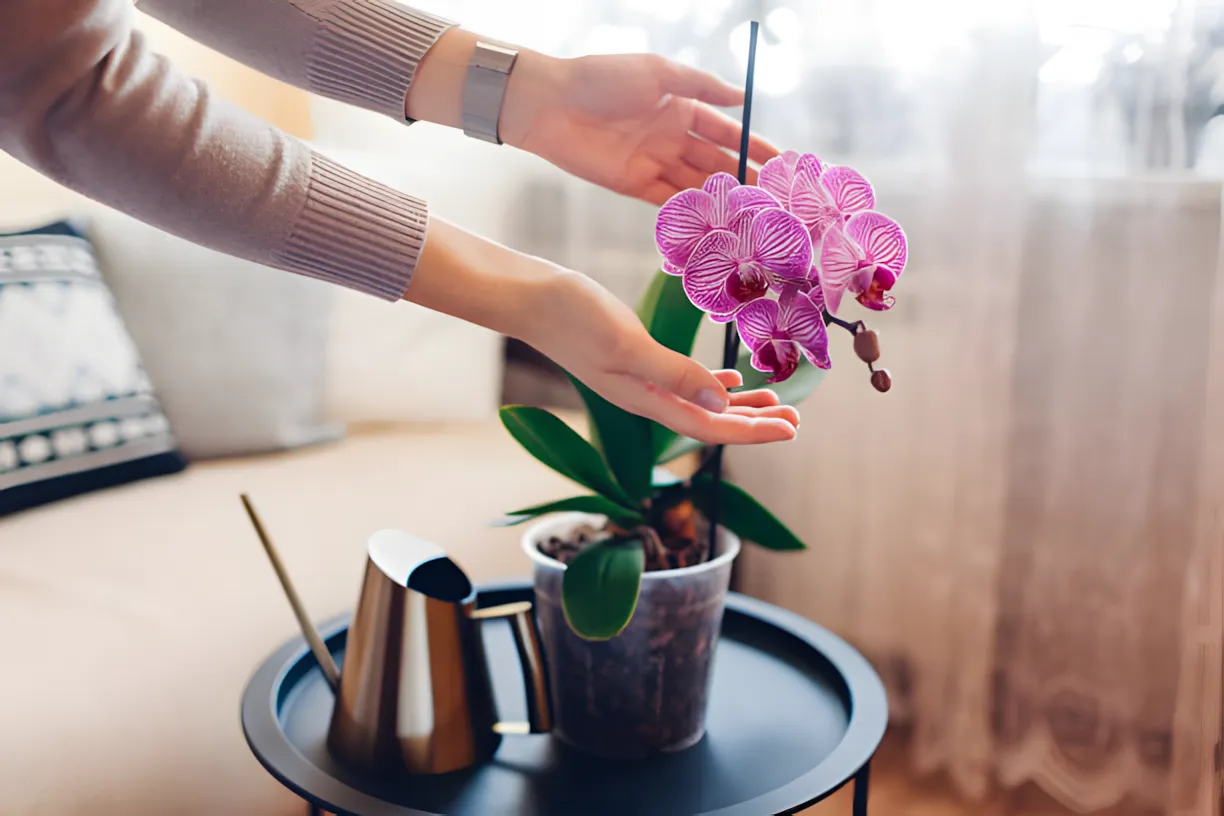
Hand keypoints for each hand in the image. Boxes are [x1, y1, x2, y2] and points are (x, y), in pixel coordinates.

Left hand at [501, 53, 779, 204]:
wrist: (551, 104)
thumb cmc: (603, 78)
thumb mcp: (659, 73)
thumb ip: (702, 87)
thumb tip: (743, 96)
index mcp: (681, 107)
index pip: (727, 132)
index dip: (754, 147)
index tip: (782, 164)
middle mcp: (671, 137)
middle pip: (716, 163)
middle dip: (746, 180)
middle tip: (776, 201)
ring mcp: (654, 162)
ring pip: (697, 185)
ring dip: (723, 200)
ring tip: (753, 218)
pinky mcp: (634, 184)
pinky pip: (668, 201)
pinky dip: (691, 211)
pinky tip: (716, 224)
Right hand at [521, 270, 798, 445]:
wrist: (530, 297)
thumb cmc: (572, 317)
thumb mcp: (628, 345)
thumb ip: (674, 375)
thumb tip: (722, 405)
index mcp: (646, 400)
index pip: (709, 429)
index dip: (752, 433)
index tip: (791, 429)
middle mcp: (646, 397)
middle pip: (710, 422)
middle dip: (754, 424)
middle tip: (795, 421)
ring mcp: (639, 379)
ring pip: (700, 403)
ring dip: (738, 407)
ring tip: (775, 403)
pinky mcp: (634, 357)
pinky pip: (683, 381)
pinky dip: (710, 385)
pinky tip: (729, 382)